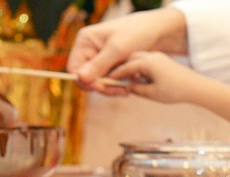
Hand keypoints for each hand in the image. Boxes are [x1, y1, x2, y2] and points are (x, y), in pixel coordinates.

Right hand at [66, 8, 187, 92]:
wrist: (154, 31)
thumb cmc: (136, 33)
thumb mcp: (117, 49)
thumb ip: (99, 65)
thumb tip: (80, 78)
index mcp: (85, 41)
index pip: (75, 68)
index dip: (86, 81)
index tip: (102, 88)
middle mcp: (89, 50)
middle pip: (86, 78)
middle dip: (102, 87)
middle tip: (120, 91)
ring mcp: (99, 59)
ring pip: (98, 82)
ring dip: (112, 88)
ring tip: (127, 90)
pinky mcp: (109, 66)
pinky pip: (108, 82)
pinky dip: (118, 86)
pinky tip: (130, 86)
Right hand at [108, 52, 201, 103]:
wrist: (195, 86)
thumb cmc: (174, 91)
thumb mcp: (152, 94)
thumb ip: (136, 89)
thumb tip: (126, 88)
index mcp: (146, 63)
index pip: (124, 67)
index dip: (114, 76)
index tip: (106, 81)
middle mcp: (151, 56)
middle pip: (129, 60)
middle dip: (122, 70)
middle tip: (116, 81)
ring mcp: (157, 57)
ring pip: (138, 59)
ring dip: (132, 69)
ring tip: (131, 82)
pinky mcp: (163, 60)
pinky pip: (146, 61)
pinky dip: (140, 69)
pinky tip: (142, 80)